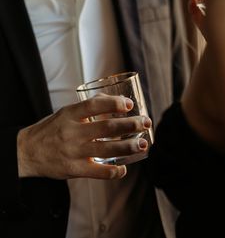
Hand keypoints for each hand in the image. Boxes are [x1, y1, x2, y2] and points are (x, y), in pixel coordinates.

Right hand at [17, 94, 150, 179]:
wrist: (27, 151)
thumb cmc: (52, 129)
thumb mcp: (65, 112)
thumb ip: (88, 108)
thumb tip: (115, 102)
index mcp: (70, 114)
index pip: (94, 105)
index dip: (114, 103)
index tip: (130, 104)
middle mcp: (72, 132)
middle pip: (106, 128)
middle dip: (130, 125)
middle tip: (145, 122)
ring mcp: (73, 152)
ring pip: (106, 150)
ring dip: (127, 147)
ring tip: (142, 144)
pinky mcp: (73, 169)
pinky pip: (97, 172)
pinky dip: (113, 172)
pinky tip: (123, 168)